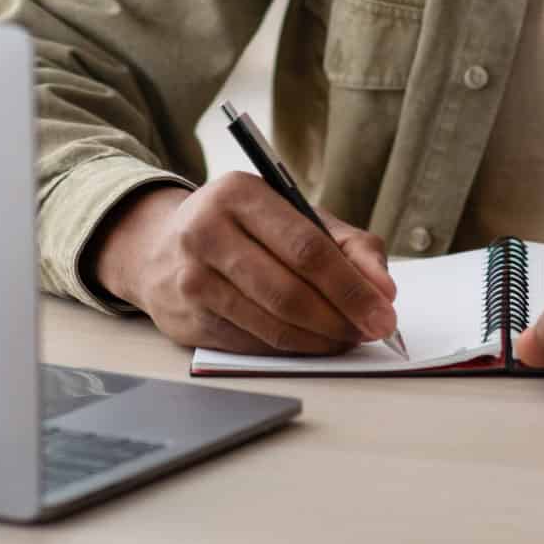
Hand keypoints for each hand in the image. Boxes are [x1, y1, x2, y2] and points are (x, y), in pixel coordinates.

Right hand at [90, 175, 398, 355]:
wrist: (160, 247)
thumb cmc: (241, 228)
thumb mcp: (291, 214)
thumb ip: (347, 245)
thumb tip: (383, 290)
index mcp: (239, 193)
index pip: (307, 248)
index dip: (351, 286)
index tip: (383, 310)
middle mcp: (207, 231)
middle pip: (290, 290)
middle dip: (341, 318)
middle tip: (372, 332)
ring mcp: (192, 278)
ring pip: (272, 324)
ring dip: (320, 340)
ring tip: (346, 338)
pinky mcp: (187, 319)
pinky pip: (253, 343)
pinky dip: (291, 349)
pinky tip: (311, 343)